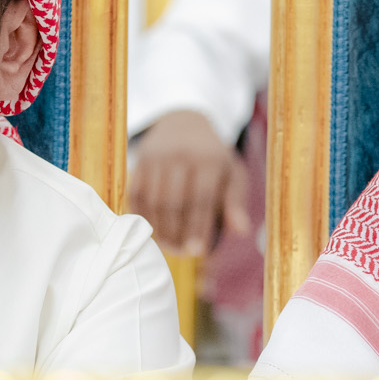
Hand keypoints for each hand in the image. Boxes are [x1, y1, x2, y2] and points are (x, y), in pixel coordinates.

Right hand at [130, 109, 249, 255]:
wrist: (184, 125)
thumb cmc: (214, 159)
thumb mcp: (232, 174)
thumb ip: (236, 202)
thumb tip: (242, 232)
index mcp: (209, 159)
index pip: (202, 199)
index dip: (199, 227)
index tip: (198, 252)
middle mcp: (180, 155)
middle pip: (174, 202)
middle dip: (177, 232)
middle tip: (181, 254)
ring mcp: (157, 157)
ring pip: (153, 201)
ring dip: (159, 229)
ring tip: (168, 247)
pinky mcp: (140, 160)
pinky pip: (136, 194)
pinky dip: (141, 216)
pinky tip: (152, 232)